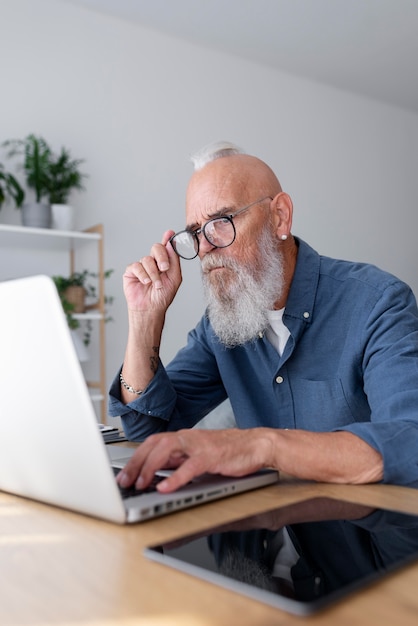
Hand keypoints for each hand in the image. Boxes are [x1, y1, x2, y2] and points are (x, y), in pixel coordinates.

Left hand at [116, 428, 275, 492]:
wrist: (256, 444)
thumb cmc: (229, 451)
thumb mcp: (198, 455)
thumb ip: (179, 460)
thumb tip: (157, 472)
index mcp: (183, 438)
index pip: (152, 443)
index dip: (135, 459)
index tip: (123, 476)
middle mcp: (188, 438)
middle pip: (153, 445)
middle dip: (136, 464)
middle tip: (124, 482)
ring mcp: (199, 446)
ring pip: (166, 450)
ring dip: (150, 468)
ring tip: (141, 484)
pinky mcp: (212, 457)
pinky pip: (189, 466)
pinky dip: (175, 478)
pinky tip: (165, 488)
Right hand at [123, 230, 181, 313]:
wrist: (151, 308)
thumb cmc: (163, 296)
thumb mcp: (174, 278)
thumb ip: (174, 261)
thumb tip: (171, 244)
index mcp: (164, 262)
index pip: (166, 247)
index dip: (167, 238)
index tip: (170, 233)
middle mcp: (153, 262)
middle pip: (156, 248)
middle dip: (162, 257)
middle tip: (165, 268)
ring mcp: (142, 266)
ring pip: (147, 259)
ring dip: (153, 273)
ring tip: (156, 285)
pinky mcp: (131, 271)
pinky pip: (136, 266)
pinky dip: (143, 274)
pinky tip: (145, 282)